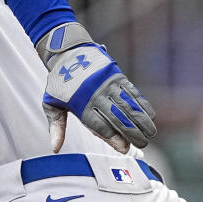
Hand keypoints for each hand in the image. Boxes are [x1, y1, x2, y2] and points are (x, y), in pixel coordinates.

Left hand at [37, 23, 155, 153]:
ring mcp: (109, 85)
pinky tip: (151, 115)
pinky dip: (143, 104)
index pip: (100, 125)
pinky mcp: (117, 76)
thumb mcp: (51, 103)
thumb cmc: (60, 83)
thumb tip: (55, 149)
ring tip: (151, 133)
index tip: (124, 148)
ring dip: (142, 120)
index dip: (113, 138)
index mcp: (81, 104)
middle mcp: (97, 95)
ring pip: (129, 105)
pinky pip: (133, 92)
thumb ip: (56, 127)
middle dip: (132, 132)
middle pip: (118, 117)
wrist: (68, 52)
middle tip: (143, 144)